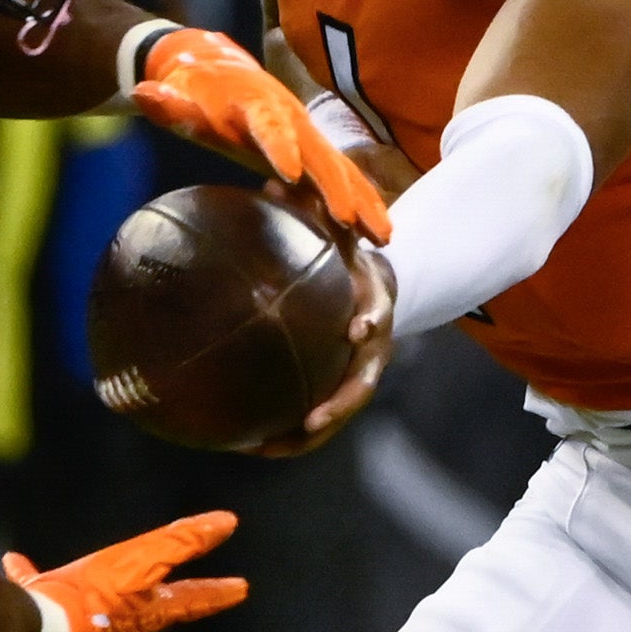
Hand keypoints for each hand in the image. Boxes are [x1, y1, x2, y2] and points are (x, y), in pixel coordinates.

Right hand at [8, 510, 246, 631]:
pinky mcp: (42, 617)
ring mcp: (80, 623)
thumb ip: (184, 540)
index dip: (217, 591)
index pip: (191, 600)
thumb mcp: (144, 561)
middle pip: (150, 608)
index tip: (242, 590)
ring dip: (90, 587)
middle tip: (179, 595)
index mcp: (144, 613)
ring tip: (81, 574)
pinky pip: (39, 592)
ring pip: (92, 602)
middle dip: (168, 597)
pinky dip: (30, 579)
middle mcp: (118, 623)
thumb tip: (228, 521)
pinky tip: (16, 563)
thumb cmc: (93, 596)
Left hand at [132, 29, 392, 242]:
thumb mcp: (177, 97)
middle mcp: (292, 119)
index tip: (290, 172)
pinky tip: (380, 234)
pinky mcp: (315, 151)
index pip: (269, 125)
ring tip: (382, 235)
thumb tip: (141, 91)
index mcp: (257, 105)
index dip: (279, 146)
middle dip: (335, 186)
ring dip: (363, 200)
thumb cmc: (195, 90)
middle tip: (349, 220)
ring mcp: (308, 135)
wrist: (218, 68)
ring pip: (342, 169)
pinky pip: (346, 177)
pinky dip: (365, 201)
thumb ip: (165, 102)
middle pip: (319, 153)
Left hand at [253, 236, 394, 457]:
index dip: (371, 323)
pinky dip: (289, 438)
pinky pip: (318, 421)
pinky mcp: (340, 391)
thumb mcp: (340, 236)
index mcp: (376, 308)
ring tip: (268, 448)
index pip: (378, 314)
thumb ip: (315, 214)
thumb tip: (274, 183)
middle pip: (362, 384)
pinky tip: (252, 445)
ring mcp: (358, 374)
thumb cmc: (349, 260)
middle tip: (312, 419)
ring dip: (307, 437)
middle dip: (339, 404)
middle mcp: (372, 349)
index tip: (358, 330)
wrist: (377, 290)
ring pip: (339, 413)